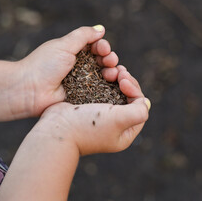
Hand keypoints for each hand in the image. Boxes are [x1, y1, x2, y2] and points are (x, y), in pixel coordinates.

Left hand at [15, 25, 118, 116]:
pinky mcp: (83, 97)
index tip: (103, 49)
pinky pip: (100, 92)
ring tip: (112, 73)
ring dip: (112, 72)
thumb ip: (83, 35)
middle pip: (103, 61)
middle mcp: (80, 67)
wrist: (29, 90)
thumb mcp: (64, 45)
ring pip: (105, 76)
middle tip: (109, 61)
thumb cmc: (44, 65)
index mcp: (74, 52)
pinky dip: (109, 87)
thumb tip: (101, 29)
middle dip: (110, 59)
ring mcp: (82, 83)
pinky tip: (115, 84)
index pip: (96, 47)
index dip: (103, 47)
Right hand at [34, 66, 150, 155]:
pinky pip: (102, 90)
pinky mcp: (88, 107)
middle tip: (120, 71)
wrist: (55, 129)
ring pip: (115, 92)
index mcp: (124, 133)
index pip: (140, 107)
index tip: (123, 81)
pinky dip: (104, 80)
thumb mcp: (119, 121)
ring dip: (117, 78)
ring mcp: (101, 116)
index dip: (135, 91)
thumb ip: (138, 112)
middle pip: (129, 99)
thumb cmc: (86, 126)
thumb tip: (146, 102)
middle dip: (127, 83)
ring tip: (113, 69)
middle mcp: (114, 125)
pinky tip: (103, 71)